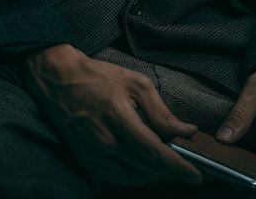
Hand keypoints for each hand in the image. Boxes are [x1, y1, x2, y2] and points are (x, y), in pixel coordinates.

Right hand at [20, 43, 202, 186]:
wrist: (59, 81)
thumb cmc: (99, 77)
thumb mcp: (135, 83)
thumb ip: (161, 111)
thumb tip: (186, 132)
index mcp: (119, 118)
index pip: (154, 152)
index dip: (177, 167)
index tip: (196, 176)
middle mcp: (105, 141)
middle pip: (147, 167)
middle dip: (169, 168)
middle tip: (181, 160)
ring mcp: (94, 155)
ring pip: (134, 177)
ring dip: (153, 172)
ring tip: (161, 158)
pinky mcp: (87, 161)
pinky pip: (118, 178)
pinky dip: (135, 174)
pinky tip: (142, 161)